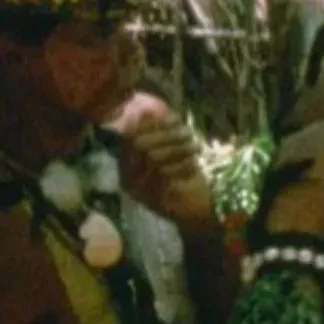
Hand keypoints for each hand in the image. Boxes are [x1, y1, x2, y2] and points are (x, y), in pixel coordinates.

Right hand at [112, 98, 214, 227]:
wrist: (196, 214)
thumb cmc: (182, 178)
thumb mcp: (170, 151)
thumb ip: (158, 132)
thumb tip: (147, 109)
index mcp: (127, 165)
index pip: (132, 136)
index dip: (152, 124)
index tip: (173, 118)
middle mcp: (127, 179)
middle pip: (141, 145)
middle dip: (167, 135)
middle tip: (188, 133)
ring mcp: (140, 192)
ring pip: (154, 158)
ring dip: (177, 149)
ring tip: (194, 147)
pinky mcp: (156, 202)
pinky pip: (165, 177)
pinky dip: (181, 166)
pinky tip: (194, 164)